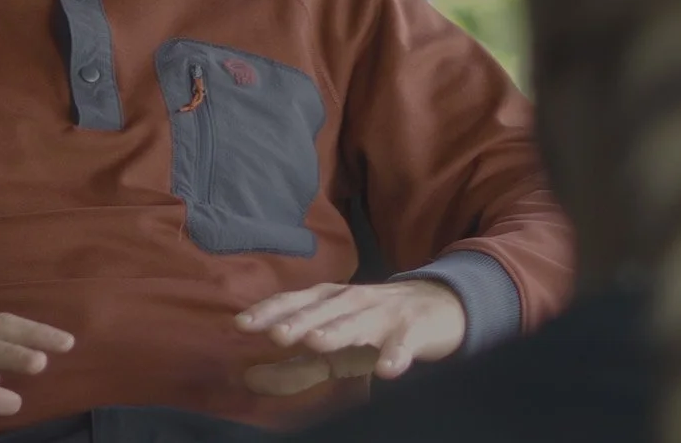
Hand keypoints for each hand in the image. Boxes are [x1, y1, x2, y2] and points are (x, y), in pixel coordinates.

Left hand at [234, 280, 465, 395]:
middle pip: (324, 310)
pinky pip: (405, 344)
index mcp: (331, 302)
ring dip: (339, 330)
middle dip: (299, 320)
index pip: (296, 302)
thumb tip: (249, 380)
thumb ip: (294, 366)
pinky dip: (396, 355)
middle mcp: (355, 301)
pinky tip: (386, 370)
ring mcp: (386, 314)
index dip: (270, 312)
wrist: (439, 306)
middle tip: (275, 334)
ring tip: (316, 342)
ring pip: (360, 322)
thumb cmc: (376, 327)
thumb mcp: (334, 347)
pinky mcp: (415, 331)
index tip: (242, 324)